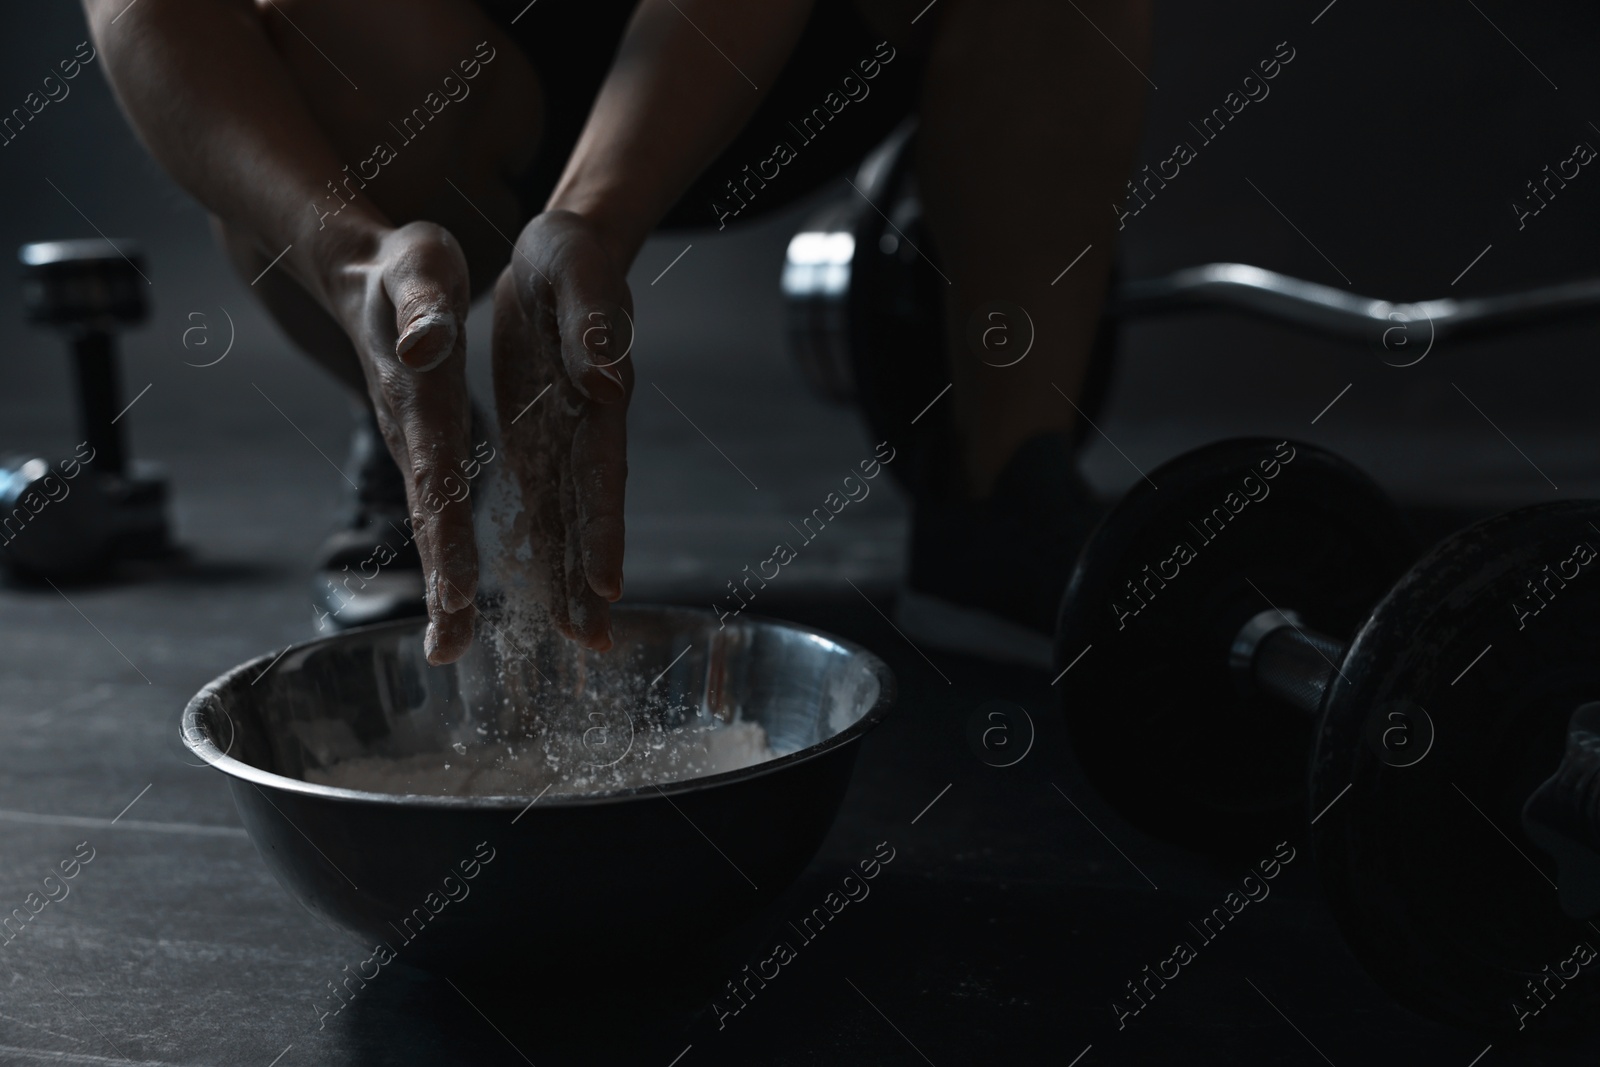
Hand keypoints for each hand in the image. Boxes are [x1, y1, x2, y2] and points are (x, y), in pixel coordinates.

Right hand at [327, 221, 478, 664]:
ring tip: (450, 646)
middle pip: (432, 519)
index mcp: (420, 399)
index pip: (437, 479)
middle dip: (443, 584)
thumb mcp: (418, 266)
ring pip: (436, 522)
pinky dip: (452, 553)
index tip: (457, 596)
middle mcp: (413, 433)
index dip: (448, 538)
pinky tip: (461, 594)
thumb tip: (431, 343)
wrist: (359, 267)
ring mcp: (416, 443)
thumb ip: (425, 305)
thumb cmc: (399, 261)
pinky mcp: (424, 442)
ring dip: (445, 583)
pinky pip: (442, 507)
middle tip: (449, 652)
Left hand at [491, 210, 631, 649]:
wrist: (559, 252)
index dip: (603, 528)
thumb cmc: (569, 255)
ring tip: (578, 638)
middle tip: (594, 641)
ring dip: (571, 578)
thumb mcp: (575, 270)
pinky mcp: (540, 442)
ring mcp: (565, 441)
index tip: (605, 584)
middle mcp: (587, 430)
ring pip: (568, 520)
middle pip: (590, 513)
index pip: (601, 471)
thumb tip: (602, 378)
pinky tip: (542, 592)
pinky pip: (542, 504)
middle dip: (591, 577)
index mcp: (597, 394)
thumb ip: (592, 322)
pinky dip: (544, 549)